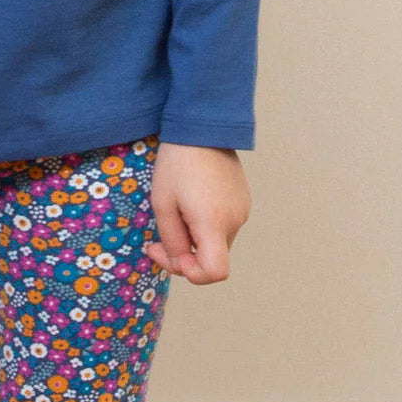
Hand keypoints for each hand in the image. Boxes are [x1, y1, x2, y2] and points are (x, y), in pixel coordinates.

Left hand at [145, 142, 250, 283]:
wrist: (201, 127)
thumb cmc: (177, 163)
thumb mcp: (163, 204)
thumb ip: (172, 241)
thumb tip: (179, 263)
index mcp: (214, 223)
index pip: (216, 272)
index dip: (192, 275)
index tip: (171, 255)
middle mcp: (235, 220)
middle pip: (212, 257)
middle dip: (185, 254)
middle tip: (157, 238)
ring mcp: (242, 209)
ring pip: (217, 241)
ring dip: (195, 237)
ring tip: (176, 209)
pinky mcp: (243, 199)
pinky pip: (224, 224)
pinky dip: (206, 223)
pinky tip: (191, 200)